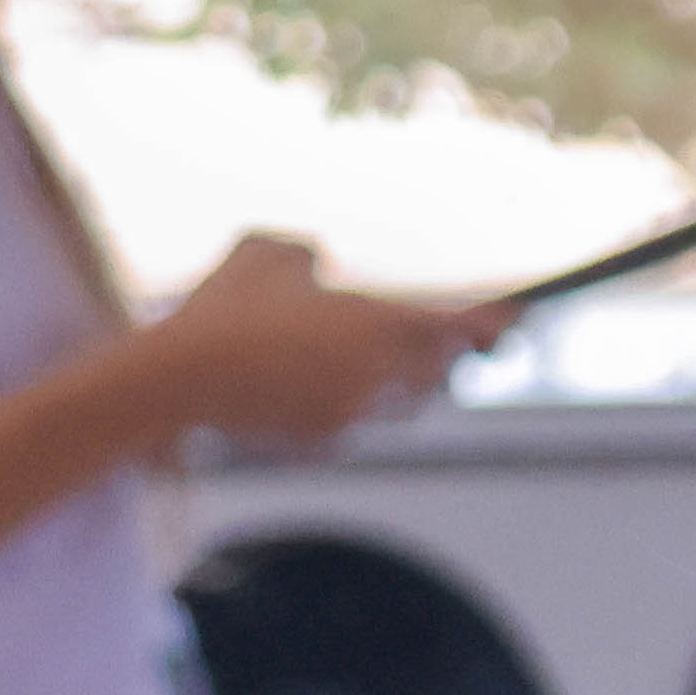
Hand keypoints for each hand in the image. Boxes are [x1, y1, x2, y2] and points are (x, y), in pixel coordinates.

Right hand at [153, 235, 496, 446]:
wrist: (181, 380)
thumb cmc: (223, 308)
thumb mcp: (265, 253)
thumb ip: (308, 253)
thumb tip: (320, 264)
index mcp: (377, 322)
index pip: (461, 328)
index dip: (492, 325)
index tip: (514, 320)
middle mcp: (381, 373)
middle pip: (439, 372)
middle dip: (436, 357)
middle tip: (433, 341)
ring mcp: (359, 413)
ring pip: (402, 403)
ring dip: (394, 384)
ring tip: (355, 360)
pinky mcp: (332, 442)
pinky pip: (359, 425)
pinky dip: (349, 407)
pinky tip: (310, 388)